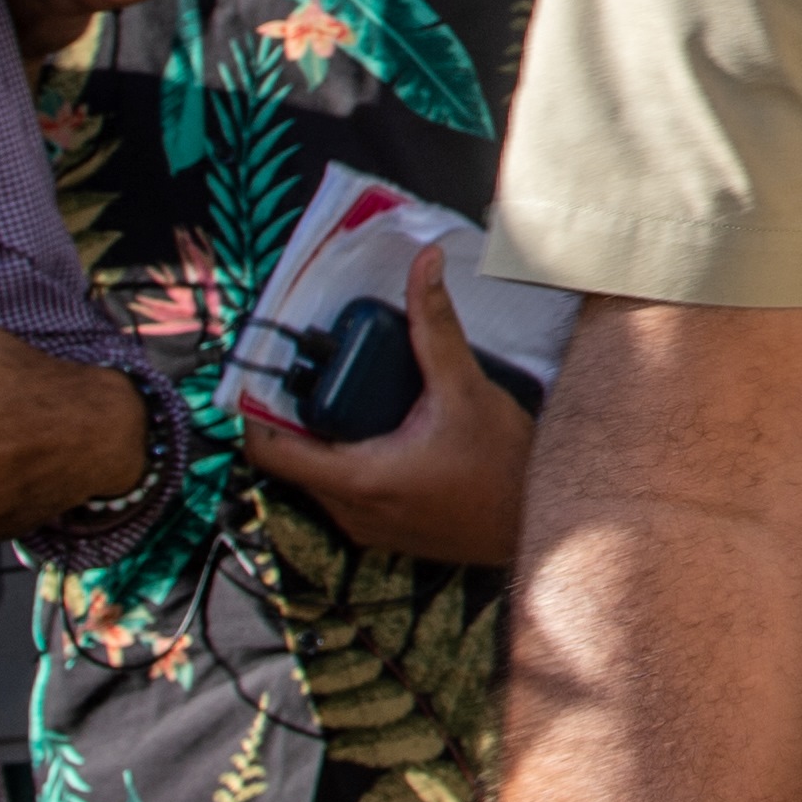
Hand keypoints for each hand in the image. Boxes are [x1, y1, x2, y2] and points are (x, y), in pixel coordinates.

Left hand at [242, 242, 536, 566]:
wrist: (546, 520)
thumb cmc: (506, 466)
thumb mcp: (465, 388)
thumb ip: (435, 327)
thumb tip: (423, 268)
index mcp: (357, 478)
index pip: (269, 452)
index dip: (256, 411)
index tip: (266, 377)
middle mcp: (353, 512)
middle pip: (296, 459)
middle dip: (305, 415)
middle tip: (327, 373)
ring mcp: (370, 528)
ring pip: (324, 477)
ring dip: (333, 440)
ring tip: (362, 400)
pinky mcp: (389, 534)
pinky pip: (351, 495)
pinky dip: (357, 462)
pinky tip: (392, 435)